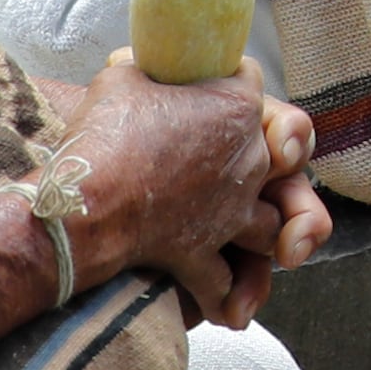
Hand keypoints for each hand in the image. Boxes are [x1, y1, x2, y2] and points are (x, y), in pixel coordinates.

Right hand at [49, 56, 330, 326]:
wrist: (84, 202)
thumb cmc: (103, 133)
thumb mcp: (121, 78)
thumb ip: (145, 69)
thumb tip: (135, 62)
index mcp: (236, 107)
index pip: (250, 81)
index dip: (232, 80)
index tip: (212, 83)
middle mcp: (247, 159)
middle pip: (286, 155)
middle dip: (278, 158)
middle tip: (261, 160)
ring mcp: (231, 210)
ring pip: (274, 224)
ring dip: (269, 232)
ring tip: (259, 237)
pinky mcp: (204, 252)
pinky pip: (226, 281)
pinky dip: (229, 297)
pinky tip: (229, 308)